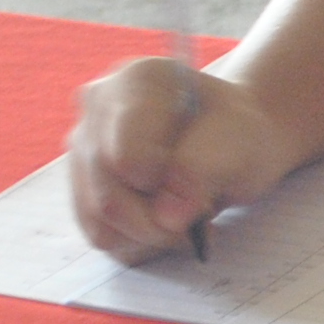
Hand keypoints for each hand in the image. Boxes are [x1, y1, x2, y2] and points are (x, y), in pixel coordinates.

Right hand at [67, 58, 299, 259]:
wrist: (229, 141)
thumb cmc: (235, 132)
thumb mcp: (238, 140)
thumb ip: (200, 169)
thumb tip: (164, 218)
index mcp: (136, 81)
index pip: (125, 152)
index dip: (157, 185)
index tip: (193, 185)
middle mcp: (97, 112)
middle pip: (107, 196)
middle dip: (159, 224)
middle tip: (200, 216)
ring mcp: (86, 153)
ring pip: (101, 223)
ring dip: (151, 236)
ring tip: (186, 217)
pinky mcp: (86, 190)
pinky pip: (103, 236)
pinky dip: (141, 242)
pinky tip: (167, 223)